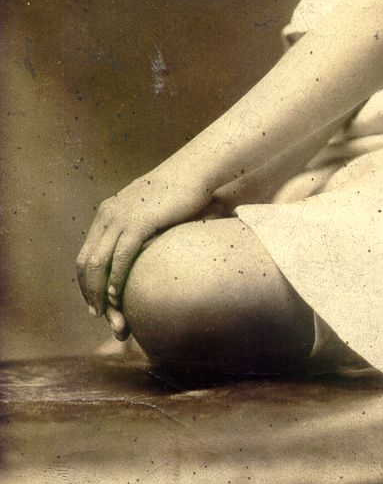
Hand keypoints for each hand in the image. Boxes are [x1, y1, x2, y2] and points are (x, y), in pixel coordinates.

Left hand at [76, 167, 212, 319]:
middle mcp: (108, 214)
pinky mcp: (138, 222)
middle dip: (89, 291)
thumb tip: (143, 247)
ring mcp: (121, 218)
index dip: (87, 281)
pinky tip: (119, 295)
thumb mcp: (150, 208)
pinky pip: (120, 257)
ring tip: (107, 311)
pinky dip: (117, 279)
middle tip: (97, 314)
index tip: (95, 301)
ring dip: (99, 292)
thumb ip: (140, 225)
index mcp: (108, 211)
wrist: (194, 169)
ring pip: (98, 263)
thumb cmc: (179, 190)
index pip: (86, 253)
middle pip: (86, 262)